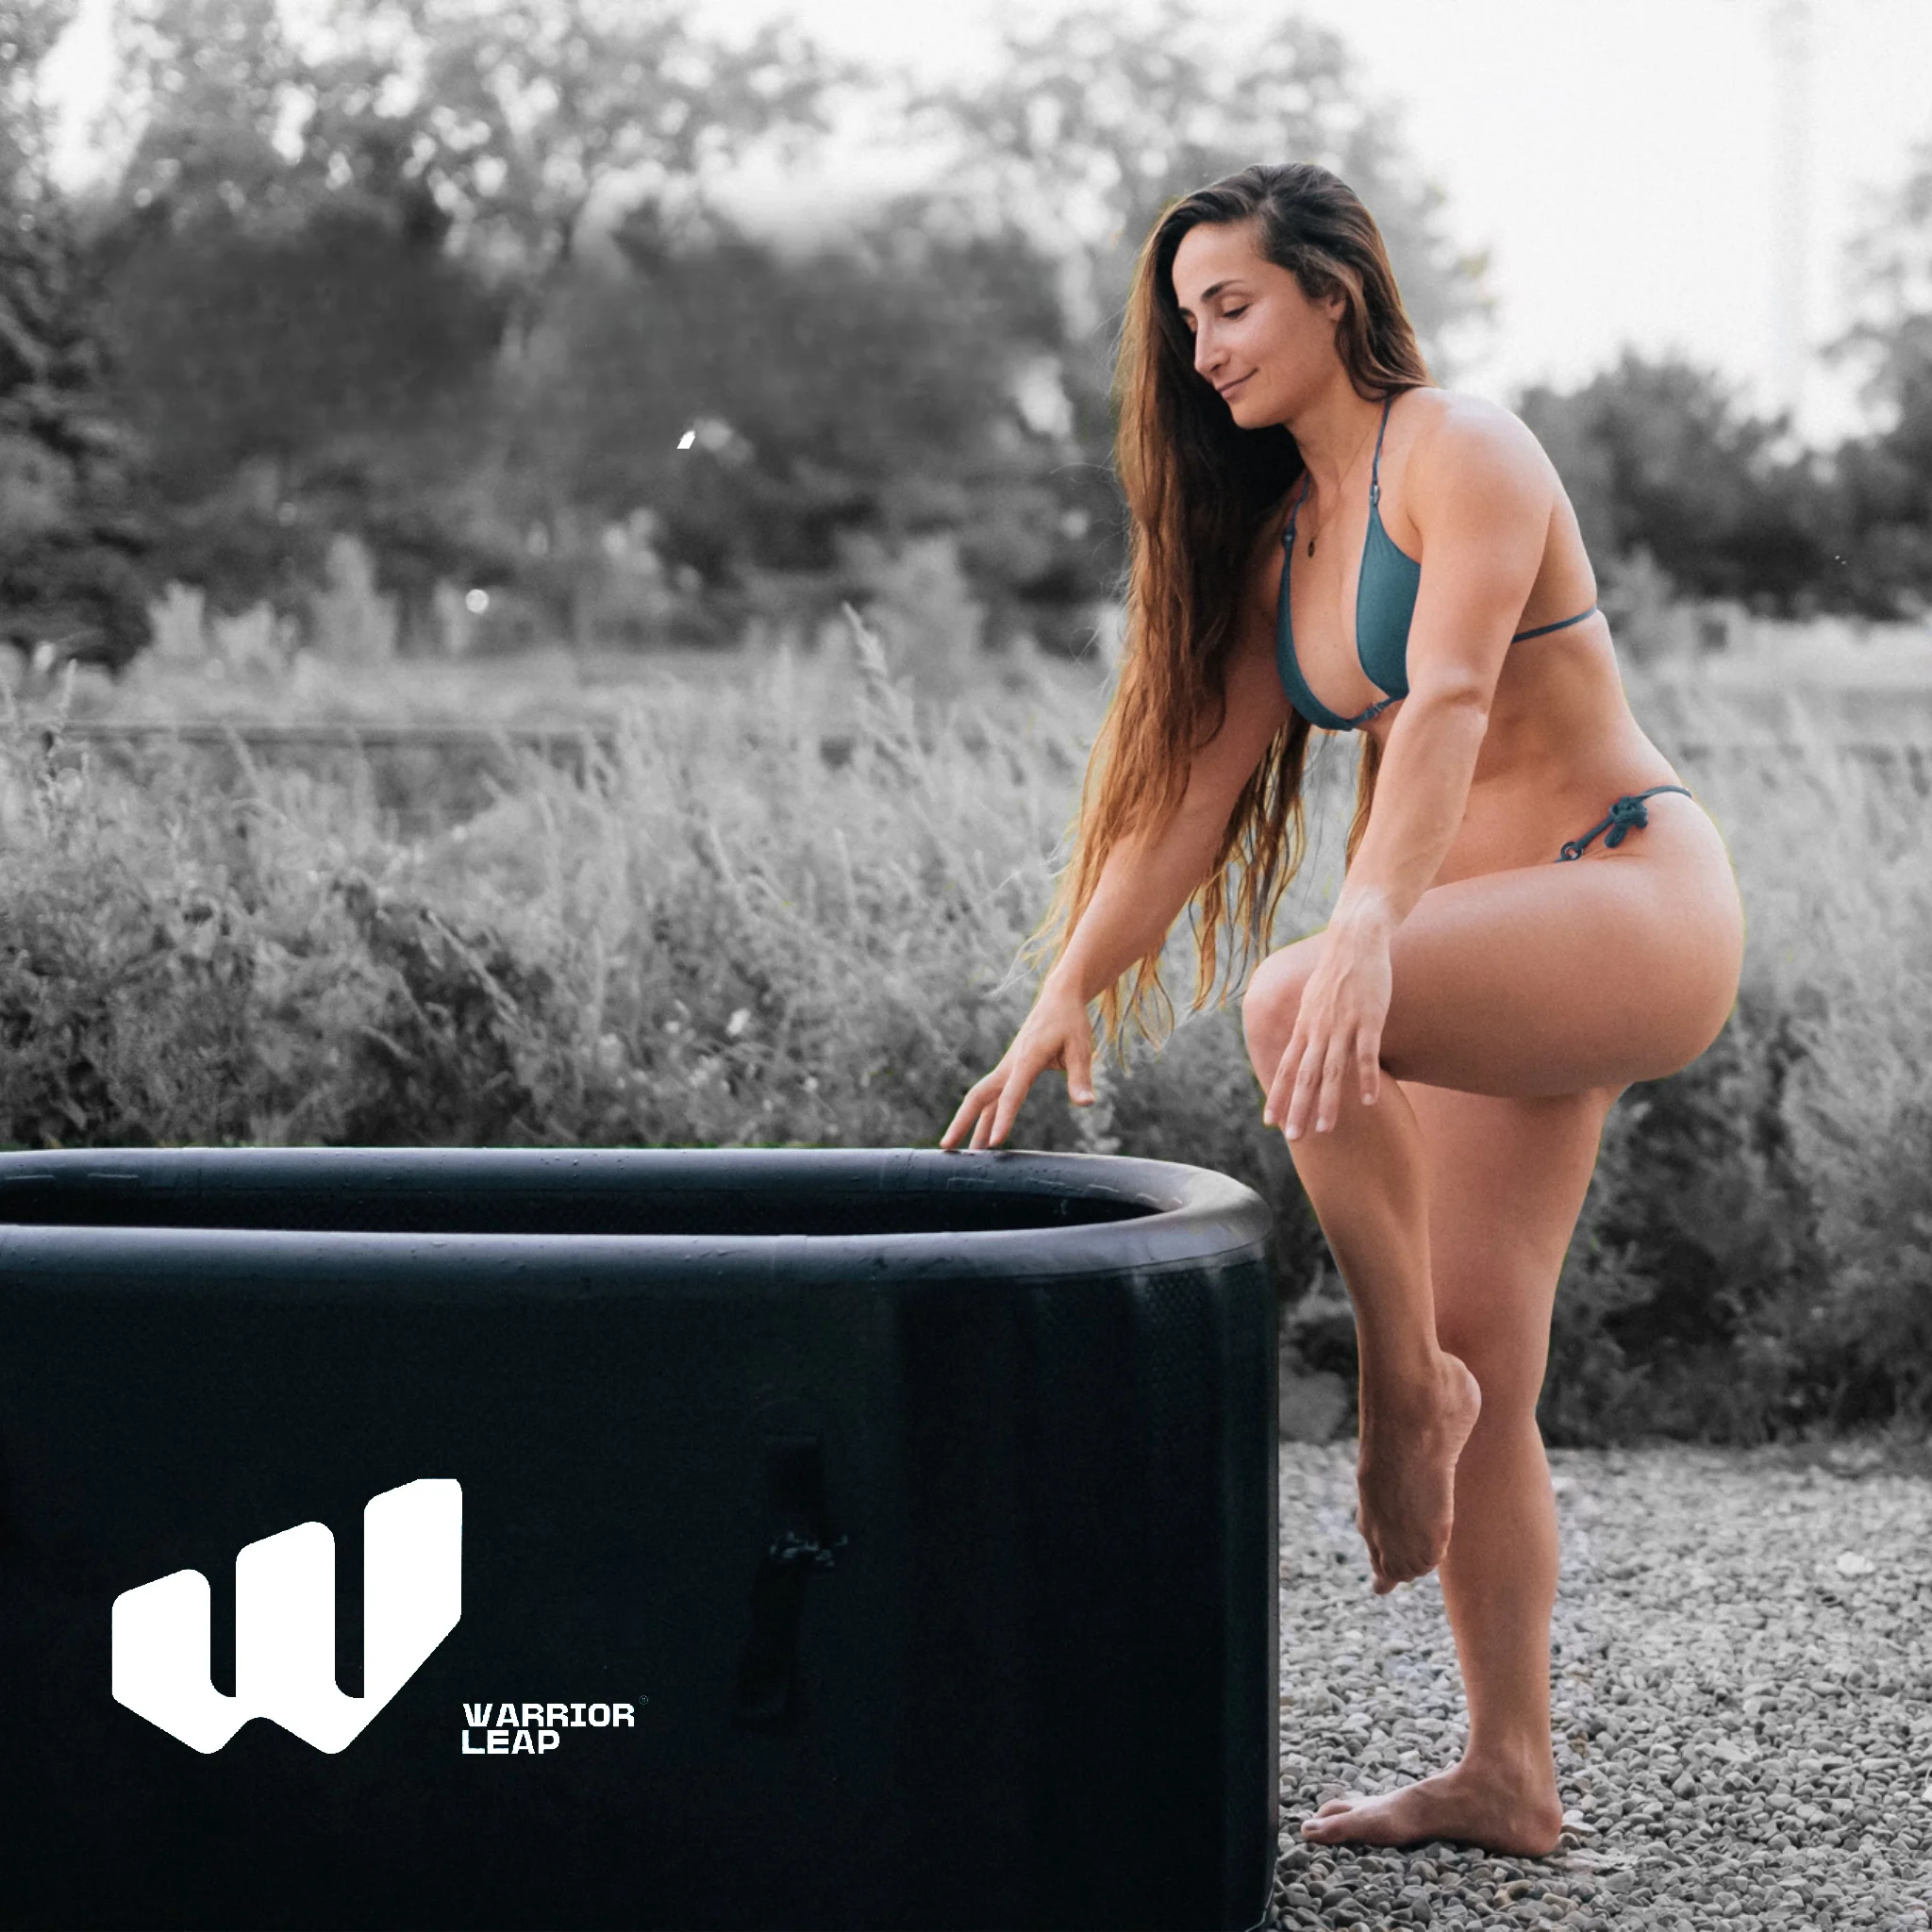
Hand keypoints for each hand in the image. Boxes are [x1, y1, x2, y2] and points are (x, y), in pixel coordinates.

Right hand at [940, 979, 1095, 1150]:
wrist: (1058, 998)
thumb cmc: (1071, 1023)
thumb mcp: (1081, 1048)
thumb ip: (1080, 1078)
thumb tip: (1086, 1104)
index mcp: (1027, 1060)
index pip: (1012, 1095)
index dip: (1003, 1120)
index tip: (993, 1144)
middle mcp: (1010, 1065)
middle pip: (979, 1096)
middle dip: (962, 1122)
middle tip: (947, 1148)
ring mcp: (1007, 1068)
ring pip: (982, 1098)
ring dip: (970, 1123)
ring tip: (960, 1151)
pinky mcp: (1010, 1071)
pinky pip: (994, 1097)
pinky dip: (986, 1116)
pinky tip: (983, 1136)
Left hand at [1262, 918, 1391, 1139]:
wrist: (1355, 939)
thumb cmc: (1336, 971)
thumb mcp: (1313, 1000)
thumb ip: (1308, 1025)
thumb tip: (1301, 1046)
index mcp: (1305, 1026)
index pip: (1287, 1067)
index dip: (1279, 1094)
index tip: (1271, 1122)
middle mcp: (1318, 1029)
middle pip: (1306, 1075)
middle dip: (1299, 1108)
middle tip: (1294, 1138)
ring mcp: (1343, 1025)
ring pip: (1333, 1070)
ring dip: (1329, 1102)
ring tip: (1326, 1130)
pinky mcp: (1368, 1018)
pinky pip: (1366, 1054)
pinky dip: (1366, 1079)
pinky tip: (1368, 1102)